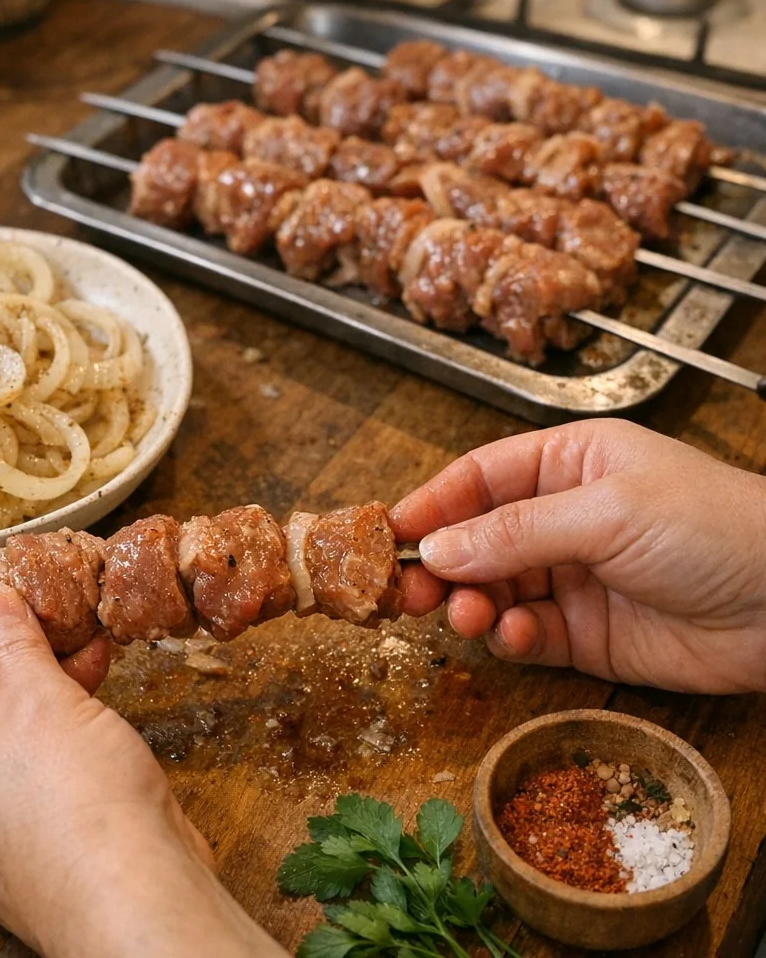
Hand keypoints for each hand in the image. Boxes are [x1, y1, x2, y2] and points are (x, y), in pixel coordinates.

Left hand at [0, 584, 285, 957]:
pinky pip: (23, 764)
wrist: (132, 897)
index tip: (10, 589)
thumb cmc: (75, 797)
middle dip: (14, 649)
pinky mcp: (18, 838)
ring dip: (42, 682)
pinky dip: (53, 723)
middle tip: (55, 613)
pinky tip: (96, 690)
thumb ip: (13, 640)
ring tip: (88, 643)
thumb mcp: (42, 697)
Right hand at [389, 418, 765, 693]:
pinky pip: (524, 634)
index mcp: (567, 464)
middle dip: (442, 564)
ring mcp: (570, 577)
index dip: (431, 504)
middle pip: (476, 538)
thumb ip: (515, 531)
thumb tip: (438, 547)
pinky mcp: (583, 632)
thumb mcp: (606, 511)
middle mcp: (561, 518)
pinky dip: (510, 638)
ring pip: (492, 589)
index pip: (479, 478)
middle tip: (409, 591)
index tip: (388, 534)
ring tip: (467, 617)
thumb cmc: (712, 527)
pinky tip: (519, 636)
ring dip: (471, 604)